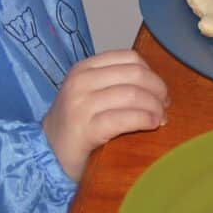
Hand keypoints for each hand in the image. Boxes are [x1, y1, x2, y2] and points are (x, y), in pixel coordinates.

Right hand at [42, 50, 168, 180]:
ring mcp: (81, 105)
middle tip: (165, 105)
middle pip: (135, 74)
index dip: (151, 73)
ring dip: (155, 107)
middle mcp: (81, 82)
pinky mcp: (85, 129)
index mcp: (84, 68)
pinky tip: (152, 125)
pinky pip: (125, 118)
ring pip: (133, 95)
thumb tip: (156, 85)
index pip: (129, 58)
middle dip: (158, 89)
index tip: (159, 91)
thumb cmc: (75, 125)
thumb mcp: (89, 93)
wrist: (47, 154)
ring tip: (161, 118)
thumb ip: (115, 83)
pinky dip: (145, 119)